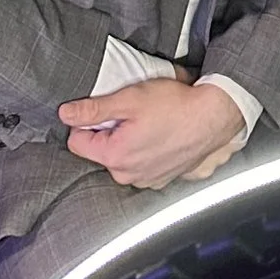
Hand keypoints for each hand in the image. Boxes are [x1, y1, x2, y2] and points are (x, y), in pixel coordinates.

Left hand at [58, 72, 246, 191]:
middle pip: (100, 151)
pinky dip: (146, 150)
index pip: (77, 143)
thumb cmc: (175, 106)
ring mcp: (146, 180)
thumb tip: (66, 113)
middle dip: (110, 132)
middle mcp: (127, 175)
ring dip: (128, 141)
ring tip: (149, 123)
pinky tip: (160, 134)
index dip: (87, 122)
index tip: (105, 110)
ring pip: (121, 158)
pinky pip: (141, 165)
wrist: (213, 116)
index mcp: (115, 156)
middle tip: (132, 114)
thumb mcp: (129, 98)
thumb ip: (93, 109)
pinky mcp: (161, 179)